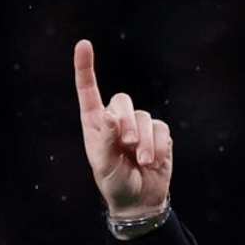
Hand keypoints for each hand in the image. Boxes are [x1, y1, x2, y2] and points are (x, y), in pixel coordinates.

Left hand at [73, 39, 171, 218]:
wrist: (139, 200)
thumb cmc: (114, 182)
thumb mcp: (104, 165)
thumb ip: (105, 140)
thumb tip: (110, 115)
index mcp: (95, 124)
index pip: (89, 91)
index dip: (85, 68)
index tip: (83, 44)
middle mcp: (116, 120)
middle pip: (122, 101)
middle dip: (126, 122)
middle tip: (126, 145)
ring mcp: (138, 125)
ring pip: (144, 117)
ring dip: (143, 142)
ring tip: (141, 162)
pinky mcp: (159, 133)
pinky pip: (161, 129)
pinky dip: (157, 147)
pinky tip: (152, 162)